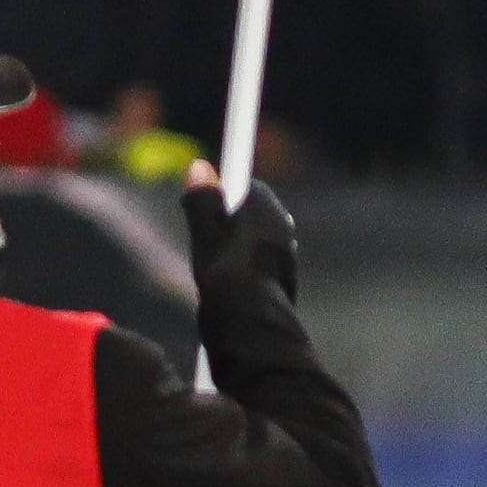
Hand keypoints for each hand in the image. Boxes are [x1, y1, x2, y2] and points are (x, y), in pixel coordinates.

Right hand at [183, 175, 299, 304]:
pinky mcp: (287, 279)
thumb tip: (199, 167)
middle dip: (230, 225)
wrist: (252, 320)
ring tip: (216, 270)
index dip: (222, 198)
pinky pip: (260, 266)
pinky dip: (247, 271)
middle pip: (250, 214)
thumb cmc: (226, 271)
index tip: (205, 211)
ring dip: (237, 251)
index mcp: (266, 205)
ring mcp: (287, 253)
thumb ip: (203, 198)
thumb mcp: (205, 230)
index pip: (245, 187)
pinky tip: (232, 288)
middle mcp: (283, 225)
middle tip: (206, 243)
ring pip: (255, 242)